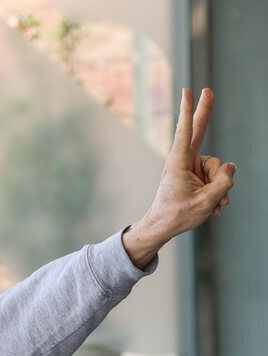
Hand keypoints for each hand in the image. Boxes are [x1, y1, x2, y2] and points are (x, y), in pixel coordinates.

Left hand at [124, 88, 236, 267]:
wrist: (164, 227)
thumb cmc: (178, 214)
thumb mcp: (206, 201)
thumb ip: (223, 182)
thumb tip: (230, 166)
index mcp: (178, 162)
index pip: (186, 131)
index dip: (190, 110)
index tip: (189, 91)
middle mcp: (184, 160)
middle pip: (199, 131)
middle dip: (205, 111)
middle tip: (208, 89)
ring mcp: (191, 167)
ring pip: (218, 167)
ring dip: (220, 186)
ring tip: (211, 204)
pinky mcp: (197, 175)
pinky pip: (218, 177)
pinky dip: (218, 191)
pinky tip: (213, 206)